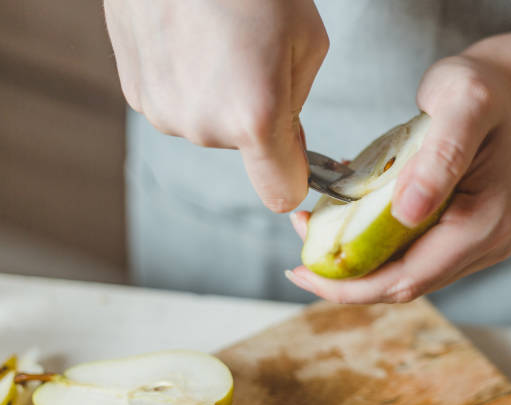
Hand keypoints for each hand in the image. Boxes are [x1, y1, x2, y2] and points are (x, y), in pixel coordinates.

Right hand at [104, 0, 328, 211]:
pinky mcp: (137, 95)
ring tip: (217, 43)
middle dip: (257, 116)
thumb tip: (284, 142)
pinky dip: (190, 86)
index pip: (281, 191)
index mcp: (254, 116)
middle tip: (252, 57)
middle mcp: (204, 127)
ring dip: (220, 98)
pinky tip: (188, 44)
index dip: (294, 177)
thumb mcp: (307, 41)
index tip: (297, 160)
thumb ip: (298, 106)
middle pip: (245, 148)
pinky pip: (180, 107)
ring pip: (210, 126)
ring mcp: (164, 113)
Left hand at [287, 55, 510, 302]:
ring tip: (313, 226)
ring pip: (401, 271)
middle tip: (300, 244)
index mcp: (487, 222)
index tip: (303, 272)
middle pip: (404, 283)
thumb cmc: (479, 91)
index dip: (354, 286)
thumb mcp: (463, 105)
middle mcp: (486, 242)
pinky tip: (341, 216)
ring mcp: (474, 244)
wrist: (495, 91)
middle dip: (346, 275)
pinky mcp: (456, 235)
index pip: (412, 277)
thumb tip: (408, 213)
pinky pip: (405, 251)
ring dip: (354, 258)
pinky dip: (369, 239)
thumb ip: (441, 156)